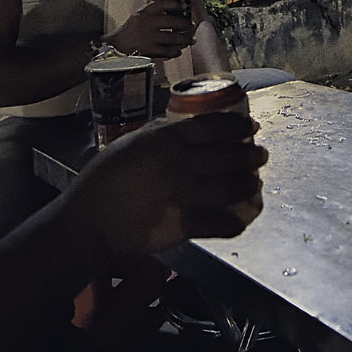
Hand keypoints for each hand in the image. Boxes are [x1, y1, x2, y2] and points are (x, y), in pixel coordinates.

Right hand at [62, 112, 267, 258]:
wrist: (91, 220)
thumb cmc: (106, 178)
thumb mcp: (132, 143)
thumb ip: (161, 133)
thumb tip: (188, 125)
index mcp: (165, 140)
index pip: (214, 126)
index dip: (239, 125)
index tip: (252, 126)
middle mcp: (179, 165)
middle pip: (230, 156)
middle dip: (252, 155)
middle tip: (260, 155)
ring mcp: (183, 197)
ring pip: (232, 188)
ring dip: (249, 185)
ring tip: (255, 183)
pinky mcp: (184, 226)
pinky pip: (222, 223)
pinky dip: (237, 221)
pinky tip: (241, 217)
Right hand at [104, 0, 195, 58]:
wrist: (116, 46)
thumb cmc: (129, 31)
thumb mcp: (138, 16)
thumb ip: (151, 13)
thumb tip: (171, 12)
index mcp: (144, 12)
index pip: (163, 3)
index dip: (176, 4)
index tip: (185, 6)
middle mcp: (147, 23)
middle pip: (173, 21)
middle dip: (186, 24)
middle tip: (191, 26)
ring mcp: (149, 37)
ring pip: (173, 38)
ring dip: (184, 40)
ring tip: (190, 40)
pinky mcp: (149, 50)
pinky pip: (167, 51)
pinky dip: (175, 52)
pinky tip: (178, 51)